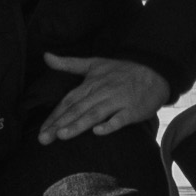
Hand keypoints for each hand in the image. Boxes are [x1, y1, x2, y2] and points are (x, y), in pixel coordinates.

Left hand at [37, 54, 170, 141]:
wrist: (153, 70)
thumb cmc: (120, 71)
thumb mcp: (93, 63)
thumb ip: (68, 63)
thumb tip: (45, 56)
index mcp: (90, 84)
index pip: (68, 101)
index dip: (54, 116)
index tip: (41, 130)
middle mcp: (101, 92)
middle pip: (77, 109)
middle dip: (60, 124)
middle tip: (43, 139)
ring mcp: (117, 101)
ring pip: (95, 113)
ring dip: (78, 124)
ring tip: (62, 136)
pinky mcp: (132, 110)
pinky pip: (120, 118)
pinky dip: (109, 125)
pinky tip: (98, 132)